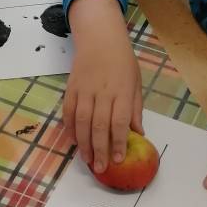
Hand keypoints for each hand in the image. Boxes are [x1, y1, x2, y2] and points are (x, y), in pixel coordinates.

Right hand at [62, 0, 143, 172]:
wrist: (100, 38)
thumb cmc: (122, 61)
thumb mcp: (135, 83)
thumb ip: (134, 108)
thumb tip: (138, 133)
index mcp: (122, 91)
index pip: (119, 122)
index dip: (119, 143)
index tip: (118, 160)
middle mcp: (103, 92)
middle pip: (99, 126)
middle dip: (100, 149)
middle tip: (101, 168)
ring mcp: (85, 90)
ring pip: (82, 121)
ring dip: (84, 143)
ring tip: (87, 160)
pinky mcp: (71, 88)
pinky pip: (69, 111)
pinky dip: (71, 128)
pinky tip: (74, 141)